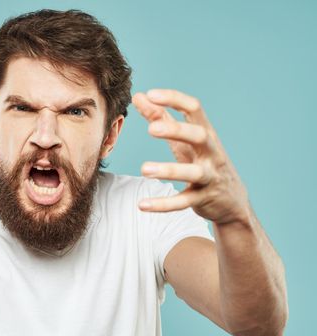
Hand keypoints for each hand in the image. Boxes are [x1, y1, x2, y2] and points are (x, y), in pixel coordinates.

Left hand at [132, 89, 249, 224]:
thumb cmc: (202, 161)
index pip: (194, 109)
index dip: (175, 99)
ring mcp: (210, 176)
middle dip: (177, 130)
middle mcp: (211, 152)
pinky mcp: (204, 199)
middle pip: (199, 136)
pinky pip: (184, 201)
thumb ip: (160, 117)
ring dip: (169, 170)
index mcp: (205, 133)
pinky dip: (164, 204)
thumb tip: (139, 96)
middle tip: (152, 129)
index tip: (151, 94)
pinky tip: (142, 205)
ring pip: (193, 172)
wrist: (231, 201)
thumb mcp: (183, 139)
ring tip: (144, 169)